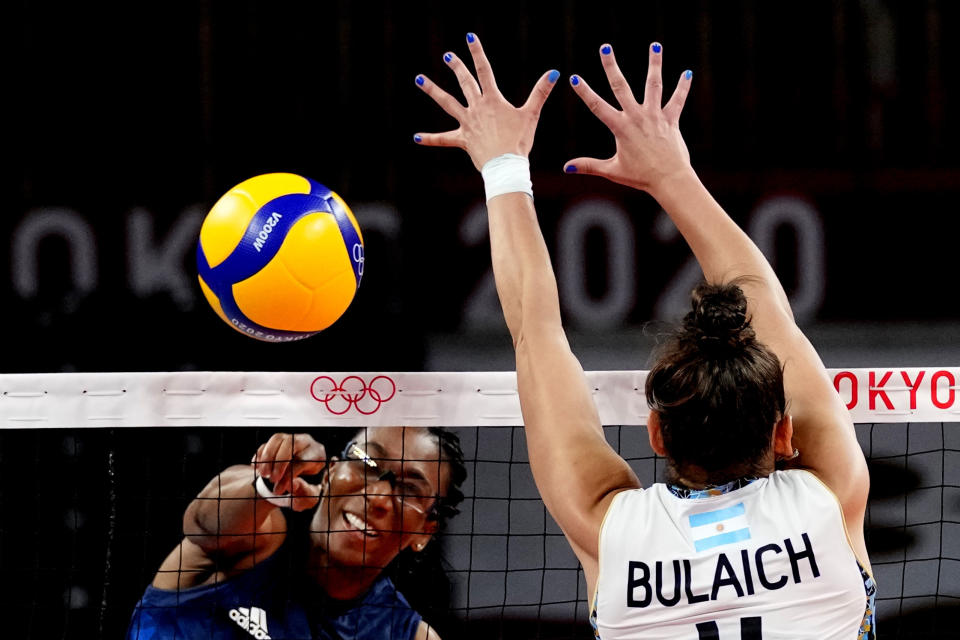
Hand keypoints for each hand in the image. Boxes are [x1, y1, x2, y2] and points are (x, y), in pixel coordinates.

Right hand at [251, 433, 325, 510]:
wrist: (299, 479)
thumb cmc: (305, 488)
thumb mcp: (309, 494)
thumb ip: (303, 490)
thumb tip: (292, 485)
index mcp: (317, 454)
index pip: (302, 461)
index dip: (288, 476)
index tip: (278, 490)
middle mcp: (305, 442)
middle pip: (291, 444)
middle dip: (278, 462)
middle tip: (271, 479)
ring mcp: (291, 438)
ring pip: (277, 439)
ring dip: (267, 457)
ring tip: (264, 474)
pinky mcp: (278, 441)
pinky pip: (267, 443)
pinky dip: (260, 455)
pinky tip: (258, 468)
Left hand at [414, 33, 557, 169]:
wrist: (506, 165)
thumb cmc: (519, 141)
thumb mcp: (531, 114)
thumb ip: (540, 92)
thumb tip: (555, 73)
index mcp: (492, 100)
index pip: (484, 70)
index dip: (477, 52)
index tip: (469, 37)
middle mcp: (477, 108)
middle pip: (465, 82)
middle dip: (456, 67)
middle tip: (447, 55)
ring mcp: (467, 123)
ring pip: (447, 103)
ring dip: (433, 90)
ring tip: (419, 79)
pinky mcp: (463, 140)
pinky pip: (443, 139)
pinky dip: (430, 139)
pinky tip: (416, 137)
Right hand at [565, 42, 692, 196]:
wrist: (669, 179)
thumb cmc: (640, 177)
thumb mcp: (612, 171)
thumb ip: (588, 166)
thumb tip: (566, 168)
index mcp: (620, 127)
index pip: (597, 106)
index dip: (584, 92)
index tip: (574, 78)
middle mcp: (637, 117)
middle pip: (621, 86)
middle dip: (611, 66)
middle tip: (604, 47)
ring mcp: (655, 116)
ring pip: (654, 84)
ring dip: (654, 64)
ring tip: (655, 45)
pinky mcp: (671, 120)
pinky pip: (678, 100)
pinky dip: (683, 87)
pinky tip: (688, 73)